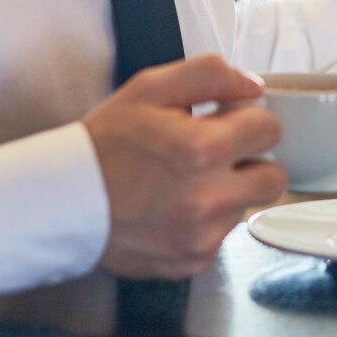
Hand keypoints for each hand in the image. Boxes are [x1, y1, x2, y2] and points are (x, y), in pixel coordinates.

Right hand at [83, 55, 287, 277]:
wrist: (62, 202)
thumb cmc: (104, 144)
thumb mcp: (150, 88)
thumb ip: (210, 75)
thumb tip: (253, 86)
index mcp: (204, 150)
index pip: (270, 129)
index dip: (247, 121)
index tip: (227, 123)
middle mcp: (209, 199)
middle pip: (274, 176)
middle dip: (251, 161)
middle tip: (216, 155)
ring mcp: (202, 236)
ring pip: (247, 206)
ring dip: (228, 192)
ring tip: (183, 182)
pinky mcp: (192, 261)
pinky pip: (223, 236)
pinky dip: (206, 222)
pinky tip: (173, 208)